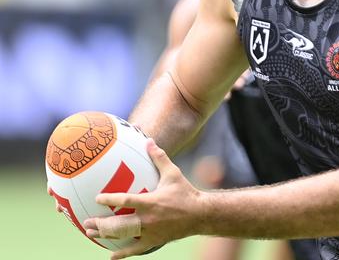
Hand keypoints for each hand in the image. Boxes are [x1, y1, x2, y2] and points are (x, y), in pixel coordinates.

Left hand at [84, 139, 203, 258]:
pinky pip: (136, 249)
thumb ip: (159, 158)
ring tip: (91, 233)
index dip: (111, 199)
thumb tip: (149, 141)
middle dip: (101, 224)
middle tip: (87, 222)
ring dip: (106, 235)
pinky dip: (123, 253)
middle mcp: (148, 219)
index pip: (127, 201)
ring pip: (124, 237)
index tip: (97, 198)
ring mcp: (150, 232)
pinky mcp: (154, 241)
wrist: (200, 215)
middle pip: (120, 225)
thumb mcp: (173, 173)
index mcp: (151, 202)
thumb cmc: (185, 192)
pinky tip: (112, 256)